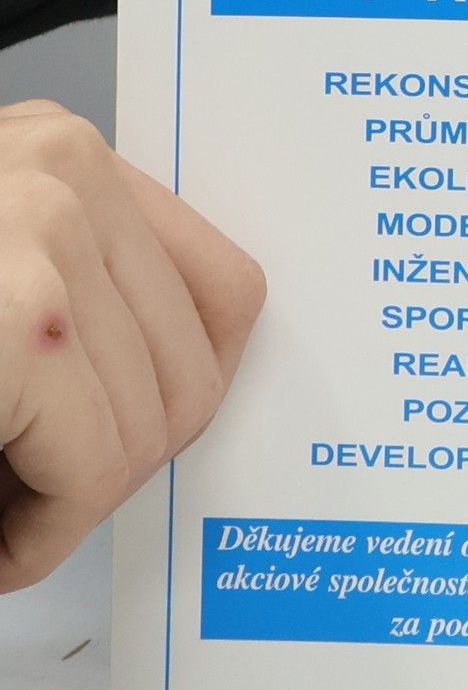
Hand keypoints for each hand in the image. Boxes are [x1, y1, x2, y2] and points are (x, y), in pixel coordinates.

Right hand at [0, 102, 265, 590]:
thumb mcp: (4, 270)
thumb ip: (87, 293)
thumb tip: (186, 382)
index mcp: (64, 156)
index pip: (224, 291)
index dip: (185, 391)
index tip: (141, 441)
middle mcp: (63, 169)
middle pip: (195, 370)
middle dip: (113, 461)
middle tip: (37, 498)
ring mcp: (41, 231)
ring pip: (146, 428)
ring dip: (64, 502)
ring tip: (2, 510)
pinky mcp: (16, 318)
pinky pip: (90, 464)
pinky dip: (36, 533)